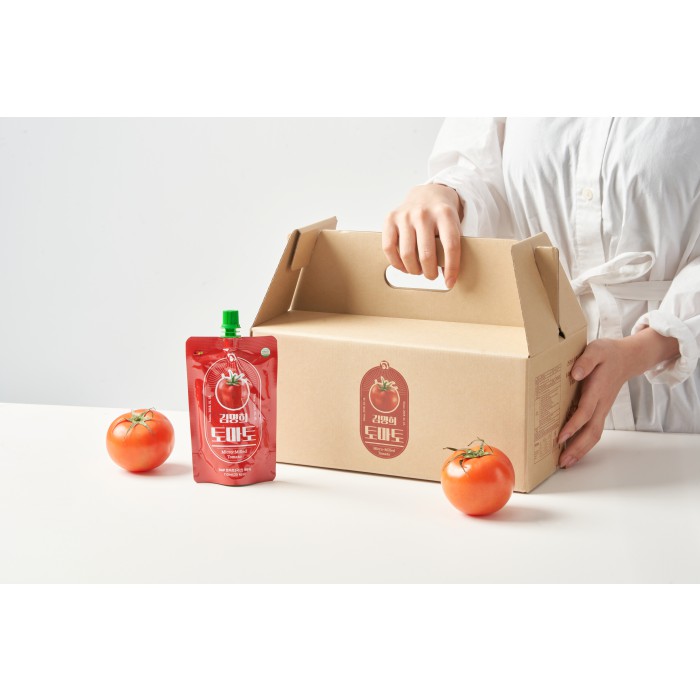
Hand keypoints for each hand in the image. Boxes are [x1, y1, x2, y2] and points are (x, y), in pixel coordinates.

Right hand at [382, 184, 462, 288]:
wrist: (427, 194)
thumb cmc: (441, 217)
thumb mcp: (453, 226)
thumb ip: (450, 246)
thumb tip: (447, 277)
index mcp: (444, 214)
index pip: (450, 246)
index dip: (451, 268)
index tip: (450, 282)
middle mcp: (423, 213)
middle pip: (426, 254)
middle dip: (429, 272)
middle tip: (431, 275)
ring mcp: (405, 215)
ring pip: (407, 254)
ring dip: (413, 270)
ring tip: (418, 271)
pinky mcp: (390, 219)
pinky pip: (388, 248)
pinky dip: (396, 263)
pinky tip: (403, 266)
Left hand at [557, 329, 679, 466]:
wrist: (627, 358)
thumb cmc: (608, 353)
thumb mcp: (596, 350)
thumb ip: (586, 361)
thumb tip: (574, 373)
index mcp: (598, 390)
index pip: (585, 412)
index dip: (573, 426)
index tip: (559, 437)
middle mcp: (601, 404)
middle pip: (592, 431)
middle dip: (577, 448)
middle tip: (562, 462)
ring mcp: (603, 409)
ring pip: (594, 435)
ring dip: (581, 450)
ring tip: (565, 463)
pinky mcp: (601, 411)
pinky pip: (594, 431)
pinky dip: (584, 444)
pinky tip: (572, 451)